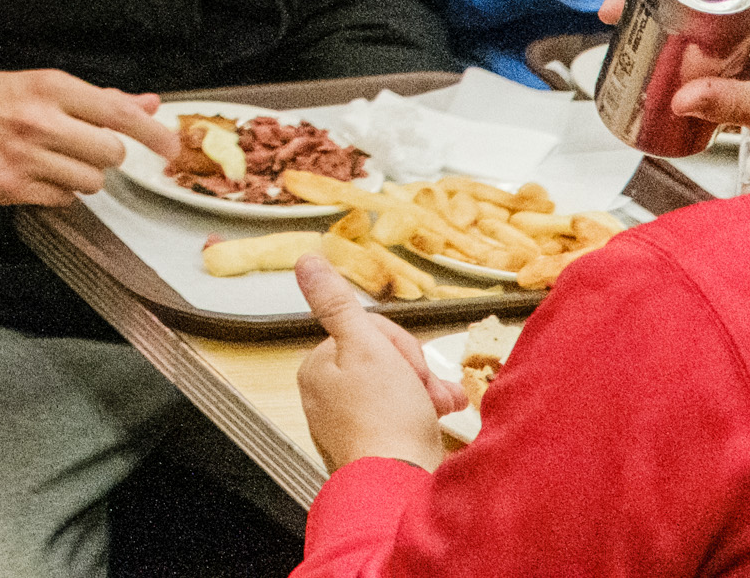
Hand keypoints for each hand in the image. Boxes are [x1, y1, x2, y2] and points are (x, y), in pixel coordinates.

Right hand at [0, 67, 174, 206]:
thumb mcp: (45, 86)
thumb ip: (100, 99)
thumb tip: (148, 104)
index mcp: (50, 88)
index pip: (117, 113)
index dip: (152, 133)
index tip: (170, 146)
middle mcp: (38, 121)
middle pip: (110, 153)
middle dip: (107, 154)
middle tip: (87, 146)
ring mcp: (23, 157)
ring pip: (91, 182)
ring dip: (84, 175)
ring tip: (58, 160)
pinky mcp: (9, 186)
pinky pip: (63, 199)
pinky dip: (59, 191)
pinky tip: (39, 173)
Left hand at [294, 251, 450, 473]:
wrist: (401, 486)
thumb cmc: (384, 420)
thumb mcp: (364, 346)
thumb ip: (337, 303)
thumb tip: (307, 263)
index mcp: (318, 368)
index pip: (366, 333)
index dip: (399, 345)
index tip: (410, 365)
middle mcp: (327, 396)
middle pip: (383, 361)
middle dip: (416, 372)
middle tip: (428, 391)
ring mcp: (349, 424)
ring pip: (396, 390)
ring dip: (426, 393)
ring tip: (442, 406)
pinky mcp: (373, 447)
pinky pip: (400, 419)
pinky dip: (422, 416)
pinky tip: (438, 422)